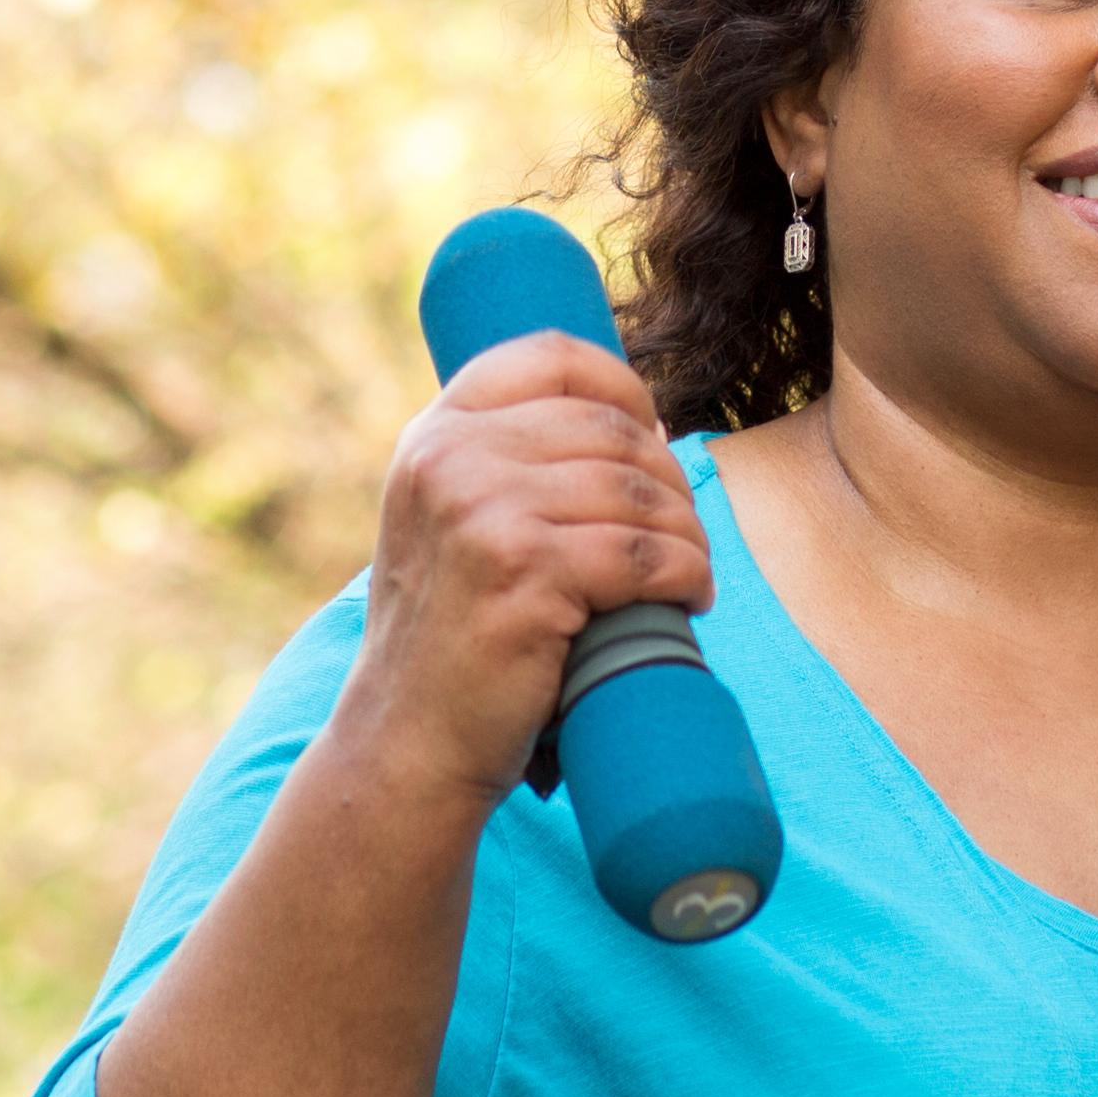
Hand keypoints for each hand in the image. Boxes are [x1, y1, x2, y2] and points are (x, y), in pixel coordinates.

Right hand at [335, 331, 711, 809]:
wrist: (408, 739)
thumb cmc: (453, 635)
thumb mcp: (452, 521)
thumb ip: (509, 460)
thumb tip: (645, 423)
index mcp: (437, 434)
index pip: (552, 357)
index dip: (624, 387)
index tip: (655, 434)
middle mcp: (452, 459)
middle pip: (614, 431)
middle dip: (671, 482)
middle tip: (683, 536)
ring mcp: (483, 512)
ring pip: (640, 493)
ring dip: (689, 536)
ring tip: (689, 572)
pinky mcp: (523, 572)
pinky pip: (646, 556)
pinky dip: (688, 577)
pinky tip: (690, 599)